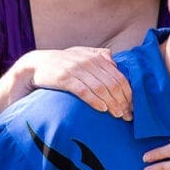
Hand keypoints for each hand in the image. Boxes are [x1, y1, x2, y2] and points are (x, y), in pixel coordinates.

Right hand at [13, 47, 132, 119]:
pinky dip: (95, 101)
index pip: (118, 76)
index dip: (128, 92)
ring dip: (112, 104)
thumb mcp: (80, 54)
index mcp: (96, 57)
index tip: (133, 106)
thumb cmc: (61, 62)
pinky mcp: (65, 79)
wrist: (36, 65)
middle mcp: (88, 62)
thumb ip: (98, 55)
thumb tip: (114, 60)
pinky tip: (102, 109)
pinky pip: (84, 91)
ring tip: (118, 115)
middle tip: (128, 115)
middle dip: (123, 101)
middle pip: (112, 83)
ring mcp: (76, 70)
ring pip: (101, 88)